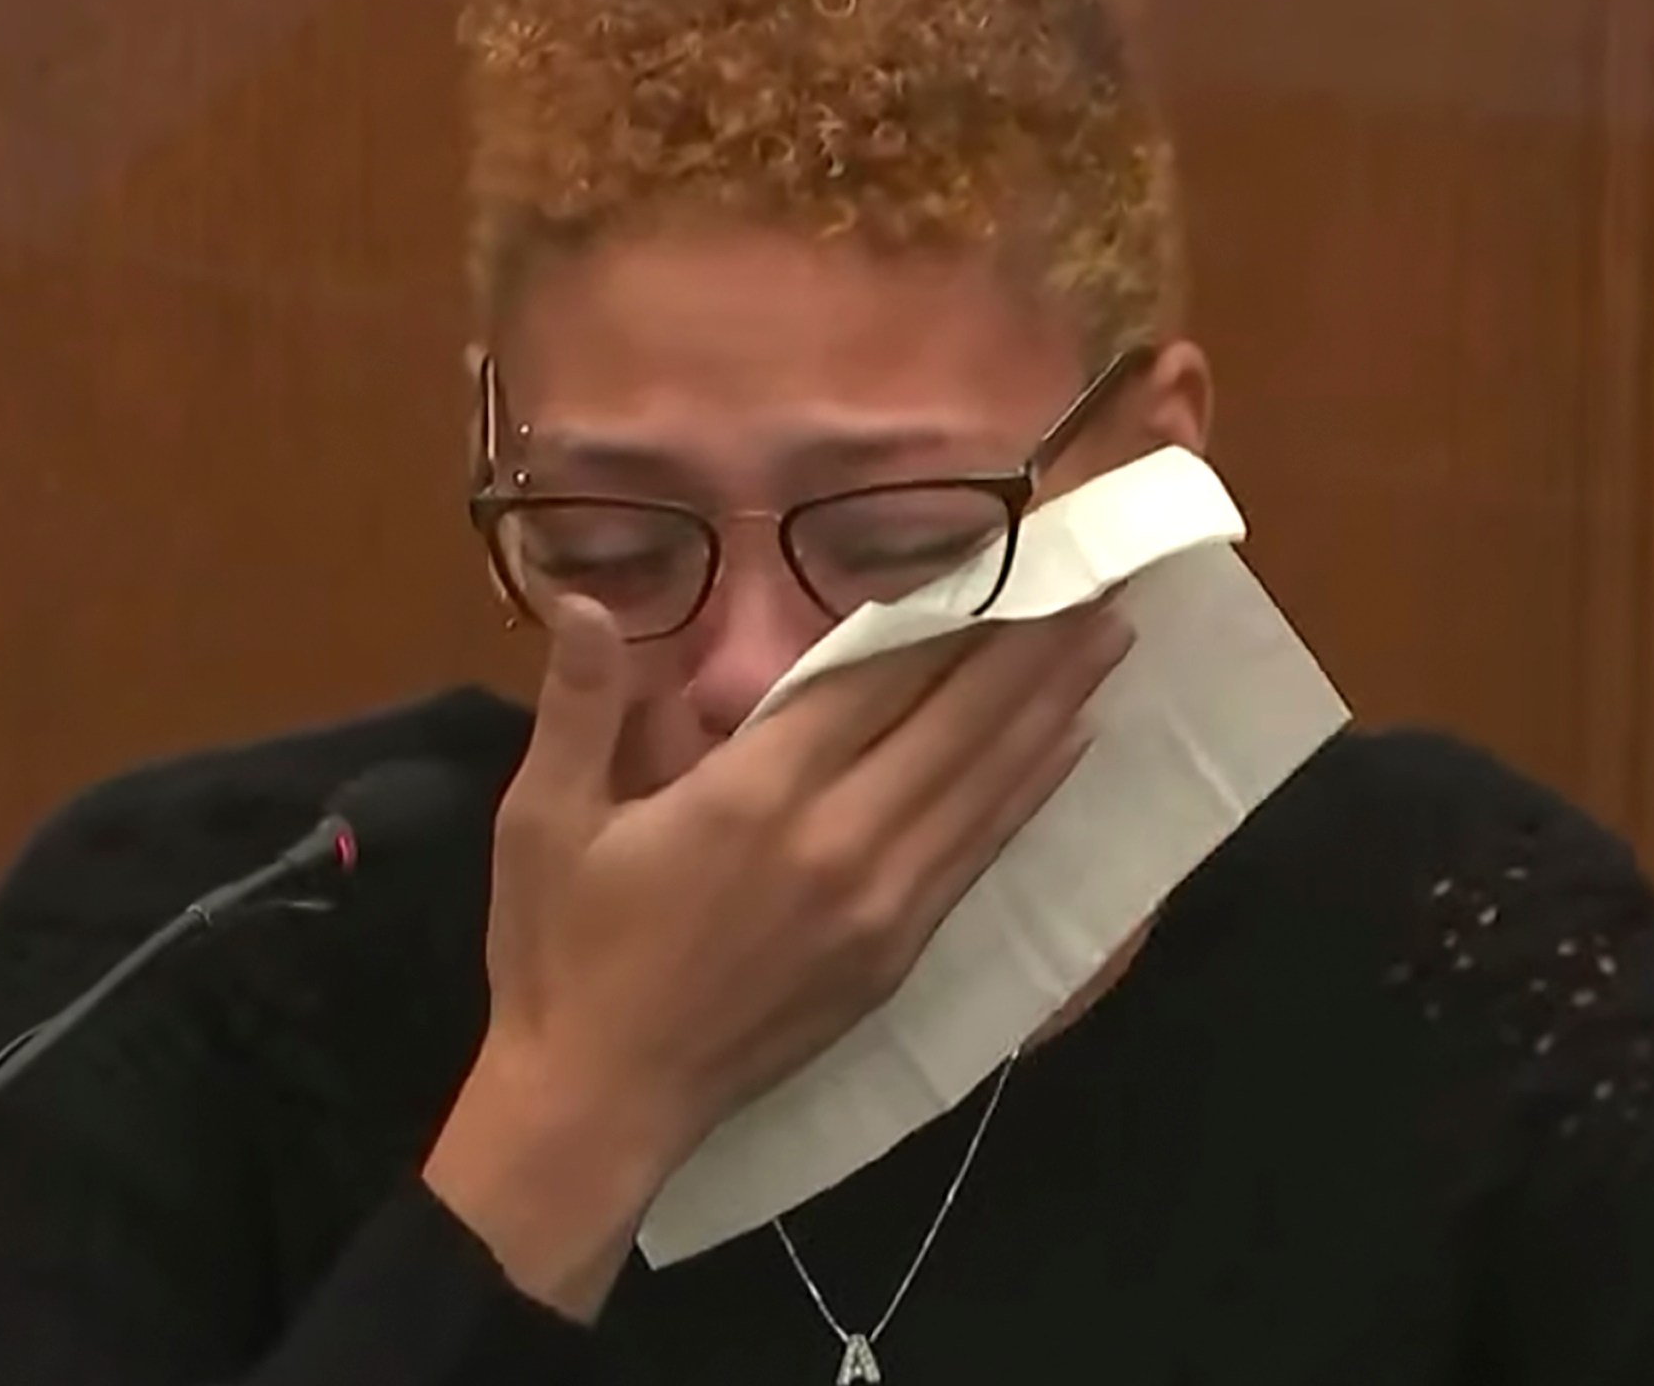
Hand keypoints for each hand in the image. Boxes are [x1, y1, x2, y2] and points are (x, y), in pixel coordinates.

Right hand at [423, 596, 1132, 1315]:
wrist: (601, 1104)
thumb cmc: (561, 954)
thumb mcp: (542, 818)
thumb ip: (578, 701)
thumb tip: (586, 598)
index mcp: (755, 794)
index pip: (877, 676)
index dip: (950, 607)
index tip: (1010, 549)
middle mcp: (840, 841)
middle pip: (960, 720)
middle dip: (1034, 642)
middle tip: (1104, 576)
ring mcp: (881, 905)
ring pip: (988, 784)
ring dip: (1054, 706)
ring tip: (1112, 638)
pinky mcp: (896, 956)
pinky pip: (980, 852)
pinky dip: (1029, 790)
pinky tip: (1064, 748)